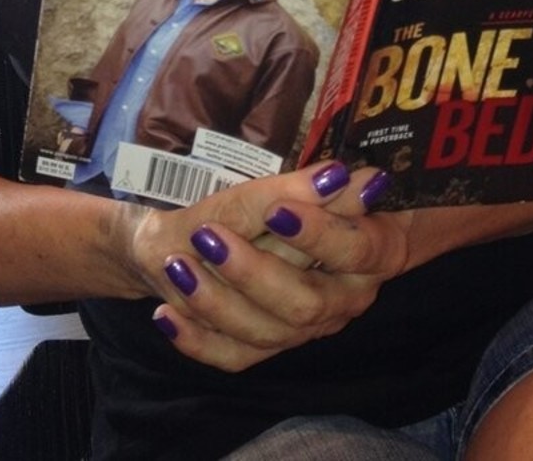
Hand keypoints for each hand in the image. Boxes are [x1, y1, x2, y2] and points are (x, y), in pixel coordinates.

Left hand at [134, 162, 410, 371]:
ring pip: (269, 330)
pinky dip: (196, 338)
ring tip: (177, 266)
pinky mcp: (266, 347)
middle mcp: (343, 298)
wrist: (214, 234)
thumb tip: (339, 175)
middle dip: (255, 271)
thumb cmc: (262, 203)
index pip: (360, 249)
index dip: (324, 234)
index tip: (279, 211)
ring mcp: (305, 328)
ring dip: (217, 300)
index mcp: (368, 251)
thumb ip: (305, 189)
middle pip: (309, 302)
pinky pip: (234, 356)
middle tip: (207, 236)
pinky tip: (165, 315)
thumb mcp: (272, 190)